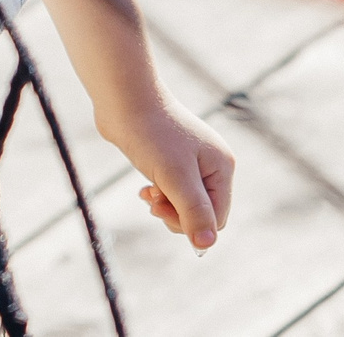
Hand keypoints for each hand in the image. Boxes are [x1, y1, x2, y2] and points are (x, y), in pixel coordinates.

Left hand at [99, 90, 233, 250]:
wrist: (122, 97)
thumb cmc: (150, 134)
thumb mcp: (174, 177)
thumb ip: (193, 211)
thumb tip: (205, 245)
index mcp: (222, 167)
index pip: (217, 217)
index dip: (191, 224)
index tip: (161, 211)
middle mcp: (211, 164)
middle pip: (202, 211)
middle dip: (176, 214)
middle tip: (152, 203)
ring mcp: (191, 160)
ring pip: (185, 201)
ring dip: (165, 205)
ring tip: (147, 194)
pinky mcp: (170, 157)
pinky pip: (172, 188)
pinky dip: (159, 194)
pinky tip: (145, 190)